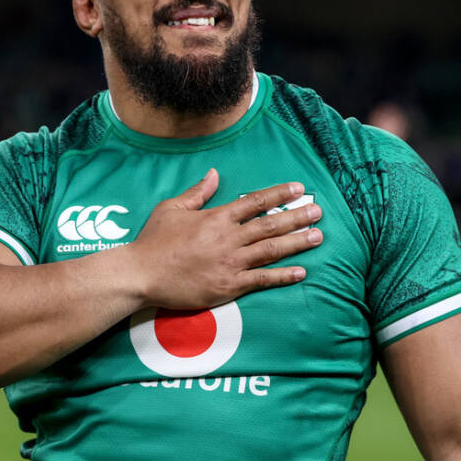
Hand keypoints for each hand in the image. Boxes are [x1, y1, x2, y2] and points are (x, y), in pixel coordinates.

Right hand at [127, 168, 322, 308]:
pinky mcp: (228, 286)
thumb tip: (214, 174)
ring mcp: (230, 263)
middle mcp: (228, 238)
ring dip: (297, 242)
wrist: (141, 274)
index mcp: (216, 217)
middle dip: (297, 216)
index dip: (279, 194)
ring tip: (318, 236)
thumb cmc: (153, 241)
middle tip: (319, 211)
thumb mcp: (171, 208)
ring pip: (271, 249)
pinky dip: (283, 276)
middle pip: (270, 224)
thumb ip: (197, 192)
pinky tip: (301, 271)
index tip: (299, 189)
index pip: (255, 201)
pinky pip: (261, 280)